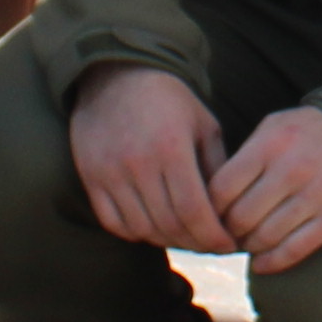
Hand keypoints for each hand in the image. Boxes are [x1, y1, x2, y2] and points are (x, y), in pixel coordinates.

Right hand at [70, 66, 235, 251]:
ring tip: (185, 237)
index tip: (228, 246)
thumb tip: (231, 212)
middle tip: (211, 246)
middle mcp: (138, 163)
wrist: (117, 75)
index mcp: (172, 147)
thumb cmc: (170, 101)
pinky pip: (113, 222)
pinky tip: (153, 227)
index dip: (214, 236)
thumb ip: (218, 167)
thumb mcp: (204, 125)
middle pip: (169, 224)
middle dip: (196, 242)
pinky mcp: (90, 177)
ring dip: (167, 240)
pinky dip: (135, 233)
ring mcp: (110, 172)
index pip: (194, 211)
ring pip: (142, 228)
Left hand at [211, 104, 321, 274]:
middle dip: (228, 231)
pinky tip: (262, 262)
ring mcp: (316, 195)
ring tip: (247, 244)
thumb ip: (246, 155)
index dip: (209, 208)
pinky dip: (272, 262)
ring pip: (264, 237)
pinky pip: (294, 250)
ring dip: (250, 247)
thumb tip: (213, 196)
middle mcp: (291, 170)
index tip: (209, 216)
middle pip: (240, 217)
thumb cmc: (313, 132)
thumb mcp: (276, 126)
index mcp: (271, 144)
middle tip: (227, 235)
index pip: (222, 188)